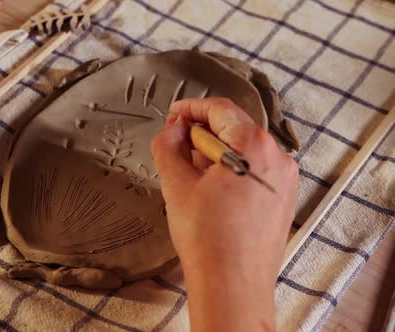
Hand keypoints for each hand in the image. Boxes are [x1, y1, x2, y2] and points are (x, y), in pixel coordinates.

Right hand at [151, 98, 297, 330]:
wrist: (232, 285)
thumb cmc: (209, 240)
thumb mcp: (176, 184)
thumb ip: (167, 145)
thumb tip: (172, 128)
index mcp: (254, 147)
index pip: (220, 110)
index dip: (192, 108)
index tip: (174, 114)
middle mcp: (277, 159)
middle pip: (234, 128)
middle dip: (202, 134)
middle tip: (176, 148)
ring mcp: (284, 180)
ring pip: (244, 150)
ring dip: (215, 154)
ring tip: (192, 177)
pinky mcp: (282, 199)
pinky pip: (255, 170)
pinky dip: (231, 171)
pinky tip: (211, 192)